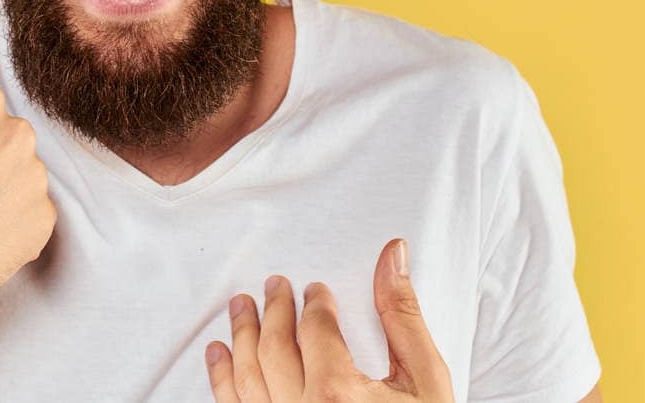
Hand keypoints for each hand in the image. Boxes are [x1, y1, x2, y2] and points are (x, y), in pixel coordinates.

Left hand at [205, 239, 453, 401]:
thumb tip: (392, 256)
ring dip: (239, 337)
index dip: (313, 304)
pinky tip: (218, 356)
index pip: (315, 329)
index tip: (314, 291)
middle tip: (272, 286)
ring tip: (239, 309)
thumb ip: (402, 315)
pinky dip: (221, 380)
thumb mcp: (426, 380)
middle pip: (274, 347)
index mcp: (339, 394)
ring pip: (246, 378)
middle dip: (272, 311)